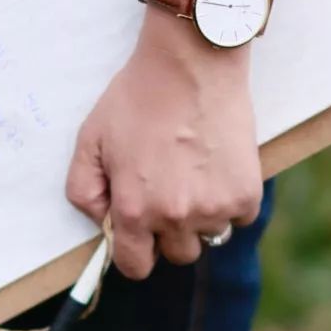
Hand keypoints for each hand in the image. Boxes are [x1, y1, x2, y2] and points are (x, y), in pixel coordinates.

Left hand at [66, 10, 262, 279]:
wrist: (192, 64)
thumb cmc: (137, 98)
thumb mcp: (90, 140)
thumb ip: (84, 190)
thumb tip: (103, 221)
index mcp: (134, 210)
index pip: (135, 266)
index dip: (135, 252)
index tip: (141, 235)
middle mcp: (175, 217)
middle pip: (177, 255)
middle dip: (170, 232)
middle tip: (170, 191)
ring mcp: (215, 208)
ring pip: (210, 235)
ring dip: (203, 215)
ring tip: (195, 172)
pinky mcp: (247, 194)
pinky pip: (239, 217)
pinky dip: (231, 200)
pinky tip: (218, 166)